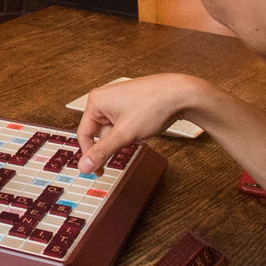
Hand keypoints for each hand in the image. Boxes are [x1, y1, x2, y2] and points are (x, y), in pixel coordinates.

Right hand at [76, 73, 231, 172]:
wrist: (181, 94)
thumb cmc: (153, 105)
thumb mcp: (125, 134)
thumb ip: (102, 152)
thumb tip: (84, 166)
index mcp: (96, 101)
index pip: (83, 134)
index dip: (89, 155)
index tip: (96, 170)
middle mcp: (104, 98)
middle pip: (98, 132)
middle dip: (109, 146)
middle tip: (117, 159)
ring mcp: (118, 100)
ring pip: (111, 129)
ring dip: (121, 139)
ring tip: (136, 137)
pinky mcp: (130, 103)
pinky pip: (121, 124)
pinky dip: (128, 133)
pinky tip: (140, 132)